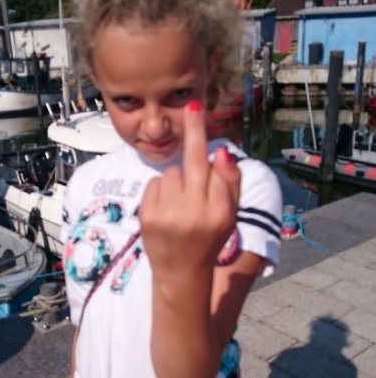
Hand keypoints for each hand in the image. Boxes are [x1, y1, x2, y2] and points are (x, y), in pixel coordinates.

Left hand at [139, 101, 239, 276]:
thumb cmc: (210, 238)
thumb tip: (221, 152)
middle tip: (193, 106)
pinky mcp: (148, 216)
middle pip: (194, 161)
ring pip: (173, 172)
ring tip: (182, 202)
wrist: (181, 271)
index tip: (200, 110)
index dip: (207, 140)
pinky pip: (156, 183)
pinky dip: (162, 190)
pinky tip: (168, 207)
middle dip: (194, 130)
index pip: (216, 167)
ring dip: (178, 180)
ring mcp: (169, 215)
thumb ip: (230, 184)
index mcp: (220, 211)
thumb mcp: (230, 215)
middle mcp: (196, 212)